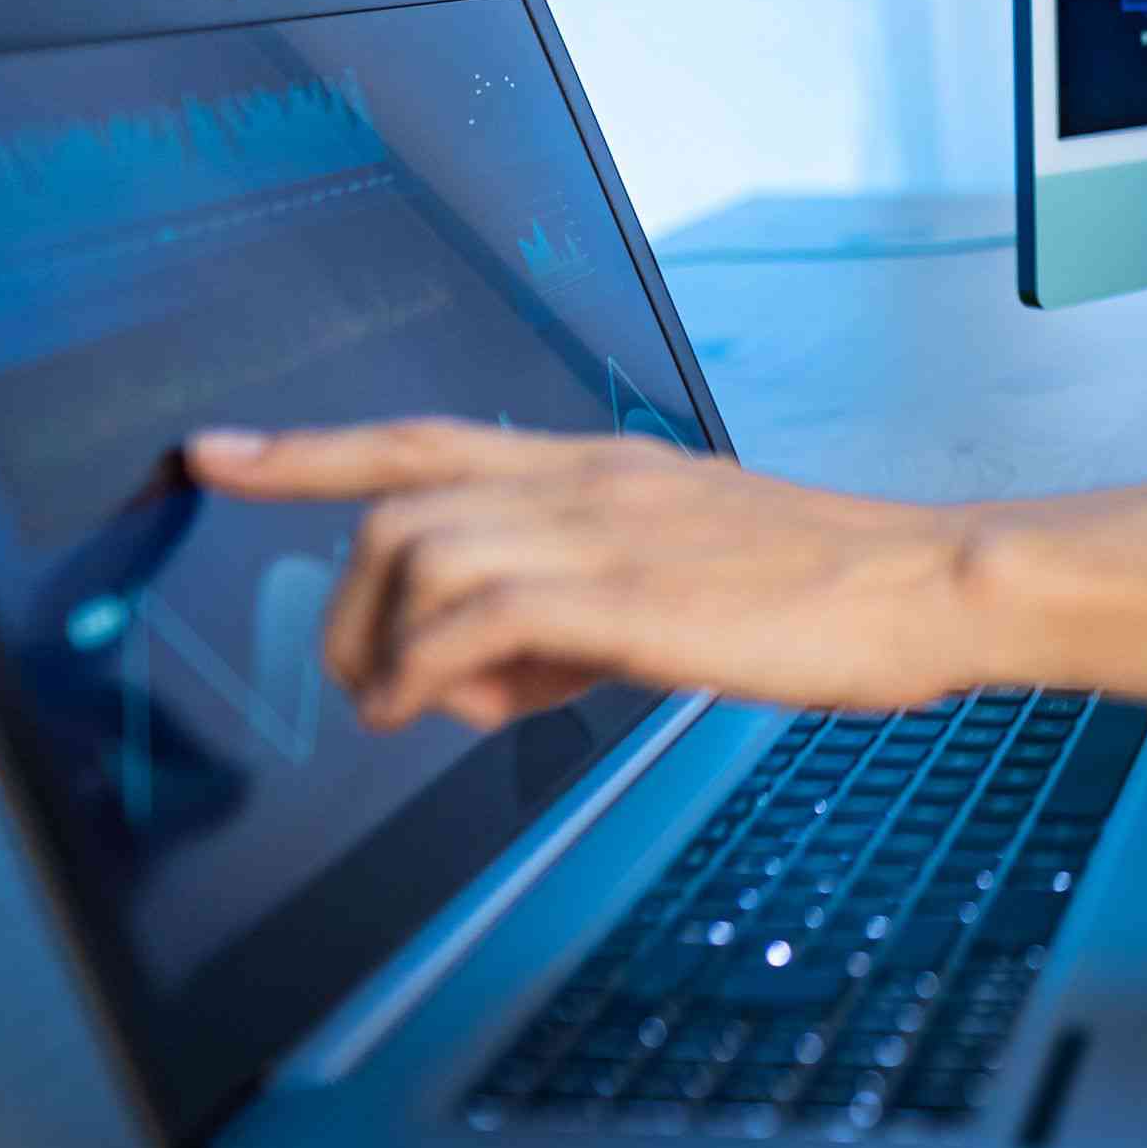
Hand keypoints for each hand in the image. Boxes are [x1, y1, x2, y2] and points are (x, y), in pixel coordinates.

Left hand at [180, 418, 1146, 734]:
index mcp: (601, 466)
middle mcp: (588, 479)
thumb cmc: (830, 587)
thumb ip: (581, 605)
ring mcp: (605, 527)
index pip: (426, 438)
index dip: (309, 448)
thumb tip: (494, 666)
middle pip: (393, 505)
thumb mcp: (686, 578)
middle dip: (348, 605)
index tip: (216, 454)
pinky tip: (462, 709)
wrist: (930, 582)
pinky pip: (468, 615)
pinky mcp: (626, 591)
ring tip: (432, 707)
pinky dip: (430, 670)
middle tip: (377, 686)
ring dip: (389, 643)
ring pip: (415, 551)